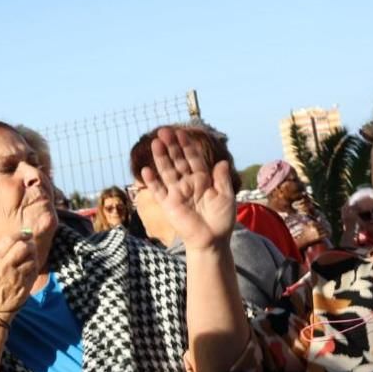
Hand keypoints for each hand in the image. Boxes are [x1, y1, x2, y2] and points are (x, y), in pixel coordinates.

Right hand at [0, 231, 42, 317]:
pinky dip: (34, 268)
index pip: (9, 240)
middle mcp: (3, 267)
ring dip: (33, 257)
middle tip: (31, 245)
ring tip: (30, 258)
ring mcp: (15, 277)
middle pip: (22, 247)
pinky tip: (30, 269)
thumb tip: (18, 239)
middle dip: (29, 244)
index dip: (20, 234)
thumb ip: (0, 254)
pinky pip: (34, 271)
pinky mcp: (24, 286)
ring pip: (31, 258)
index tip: (26, 233)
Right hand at [140, 129, 234, 251]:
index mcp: (203, 179)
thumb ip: (222, 179)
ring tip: (155, 143)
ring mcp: (177, 193)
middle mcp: (188, 183)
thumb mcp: (226, 197)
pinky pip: (158, 191)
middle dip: (171, 146)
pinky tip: (146, 170)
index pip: (193, 158)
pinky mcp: (168, 204)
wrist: (212, 240)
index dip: (187, 146)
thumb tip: (221, 162)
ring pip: (167, 171)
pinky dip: (152, 182)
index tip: (182, 133)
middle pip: (178, 161)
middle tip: (164, 131)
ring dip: (161, 158)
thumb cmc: (221, 219)